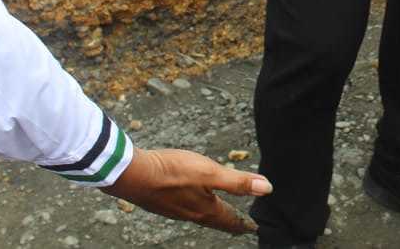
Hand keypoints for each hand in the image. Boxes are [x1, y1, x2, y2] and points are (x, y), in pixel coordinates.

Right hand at [102, 147, 271, 233]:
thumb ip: (238, 182)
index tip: (252, 228)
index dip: (243, 223)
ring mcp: (175, 209)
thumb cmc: (172, 173)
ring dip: (212, 216)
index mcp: (206, 209)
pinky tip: (189, 201)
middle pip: (216, 220)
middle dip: (229, 222)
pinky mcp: (162, 201)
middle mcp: (191, 214)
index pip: (230, 219)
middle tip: (239, 225)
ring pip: (200, 215)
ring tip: (217, 214)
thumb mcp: (211, 173)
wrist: (133, 174)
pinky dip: (195, 207)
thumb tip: (266, 189)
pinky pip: (185, 208)